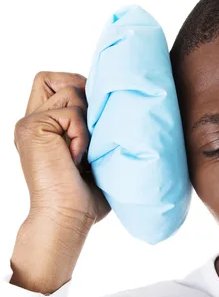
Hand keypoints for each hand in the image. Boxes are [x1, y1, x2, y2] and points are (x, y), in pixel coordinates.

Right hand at [14, 71, 110, 224]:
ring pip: (70, 91)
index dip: (78, 90)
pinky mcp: (33, 126)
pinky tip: (77, 159)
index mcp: (43, 128)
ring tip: (82, 153)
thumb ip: (92, 127)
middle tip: (90, 132)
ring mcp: (29, 123)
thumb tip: (112, 102)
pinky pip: (73, 112)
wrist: (67, 218)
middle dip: (81, 96)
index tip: (93, 119)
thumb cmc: (84, 196)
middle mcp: (32, 122)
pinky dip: (82, 135)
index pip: (55, 84)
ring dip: (86, 123)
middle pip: (56, 78)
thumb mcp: (92, 154)